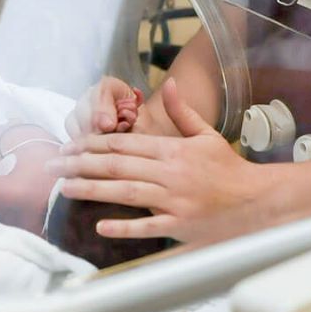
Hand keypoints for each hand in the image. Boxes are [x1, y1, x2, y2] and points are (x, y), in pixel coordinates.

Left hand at [47, 78, 259, 243]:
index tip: (70, 144)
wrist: (257, 200)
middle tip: (53, 164)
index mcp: (171, 150)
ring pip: (124, 192)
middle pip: (116, 165)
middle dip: (80, 163)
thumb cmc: (228, 168)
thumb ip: (183, 111)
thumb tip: (169, 84)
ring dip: (91, 188)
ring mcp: (173, 201)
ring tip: (65, 186)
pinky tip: (100, 226)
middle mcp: (169, 173)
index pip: (123, 144)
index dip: (92, 143)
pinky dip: (124, 227)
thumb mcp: (206, 134)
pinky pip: (147, 226)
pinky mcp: (179, 226)